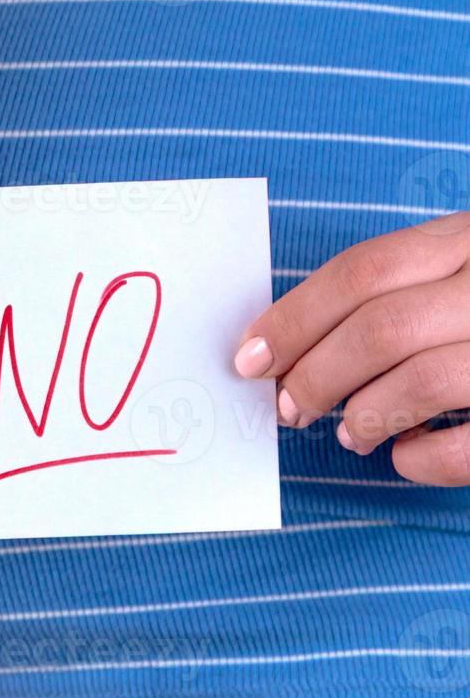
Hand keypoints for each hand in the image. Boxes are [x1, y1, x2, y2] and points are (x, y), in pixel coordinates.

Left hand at [233, 214, 469, 484]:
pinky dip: (422, 459)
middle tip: (287, 407)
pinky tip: (405, 455)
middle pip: (382, 327)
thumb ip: (392, 293)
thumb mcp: (453, 270)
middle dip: (316, 375)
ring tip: (349, 434)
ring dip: (365, 415)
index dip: (294, 318)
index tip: (249, 358)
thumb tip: (283, 350)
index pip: (362, 272)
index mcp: (469, 239)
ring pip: (426, 380)